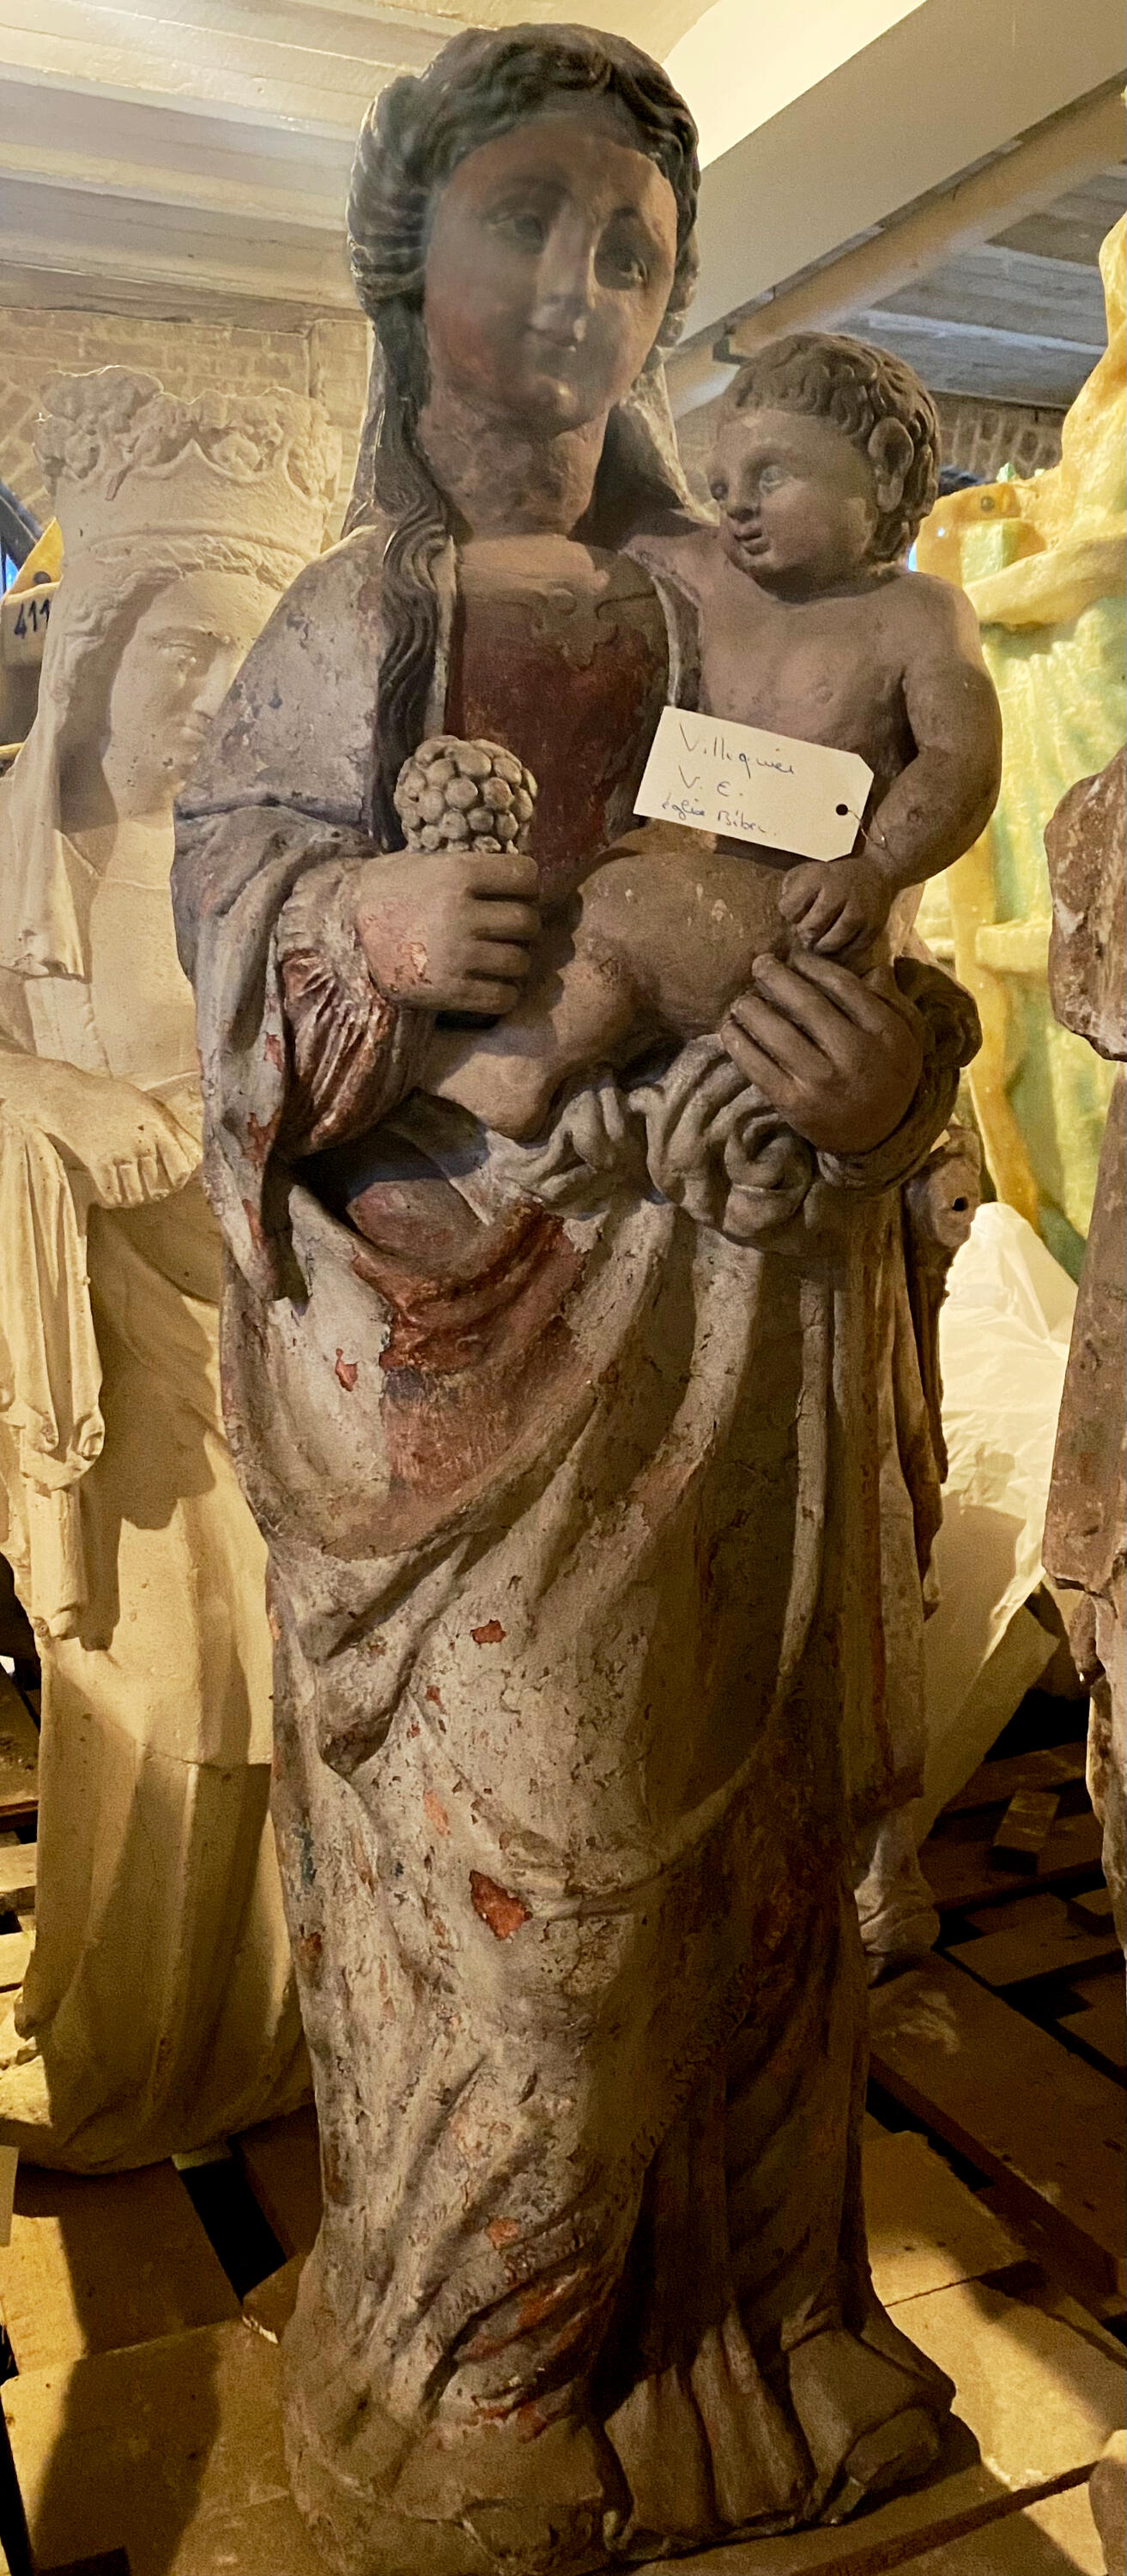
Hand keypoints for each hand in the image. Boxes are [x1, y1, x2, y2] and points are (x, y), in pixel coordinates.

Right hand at [0, 1055, 200, 1205]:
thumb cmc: (111, 1098)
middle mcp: (142, 1143)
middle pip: (159, 1187)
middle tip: (147, 1187)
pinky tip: (111, 1191)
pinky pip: (113, 1197)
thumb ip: (169, 1129)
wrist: (69, 1097)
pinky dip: (113, 1200)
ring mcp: (119, 1154)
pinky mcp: (98, 1164)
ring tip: (129, 1190)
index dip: (179, 1179)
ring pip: (136, 1197)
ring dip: (134, 1198)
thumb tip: (195, 1153)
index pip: (182, 1168)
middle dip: (155, 1191)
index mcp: (158, 1127)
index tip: (172, 1180)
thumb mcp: (146, 1105)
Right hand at [354, 846, 539, 1015]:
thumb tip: (520, 879)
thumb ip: (472, 869)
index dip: (527, 886)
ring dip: (513, 961)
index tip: (516, 894)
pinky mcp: (450, 991)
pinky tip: (488, 983)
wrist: (343, 933)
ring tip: (495, 958)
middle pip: (527, 922)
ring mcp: (458, 956)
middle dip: (522, 926)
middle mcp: (462, 914)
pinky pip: (504, 997)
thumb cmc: (388, 892)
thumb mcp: (427, 863)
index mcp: (459, 874)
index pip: (526, 876)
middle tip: (506, 930)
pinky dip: (503, 992)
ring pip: (520, 961)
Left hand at [720, 953, 923, 1155]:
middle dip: (776, 978)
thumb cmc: (890, 1075)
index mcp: (884, 1031)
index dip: (812, 966)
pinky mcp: (795, 1104)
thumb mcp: (907, 1036)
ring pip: (776, 1033)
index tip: (794, 957)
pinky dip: (738, 1044)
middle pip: (806, 1004)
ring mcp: (822, 1081)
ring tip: (740, 999)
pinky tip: (729, 1029)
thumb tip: (873, 966)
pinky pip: (758, 1067)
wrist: (880, 1137)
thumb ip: (892, 1000)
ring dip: (751, 1009)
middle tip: (759, 965)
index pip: (842, 986)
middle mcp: (854, 1054)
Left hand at [778, 852, 891, 965]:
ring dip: (820, 947)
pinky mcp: (872, 929)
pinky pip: (849, 953)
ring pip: (830, 944)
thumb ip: (790, 890)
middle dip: (804, 934)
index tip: (797, 913)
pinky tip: (835, 945)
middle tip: (807, 932)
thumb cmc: (834, 878)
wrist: (876, 874)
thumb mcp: (808, 872)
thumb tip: (785, 918)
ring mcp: (859, 912)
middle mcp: (840, 893)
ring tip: (819, 941)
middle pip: (810, 929)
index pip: (789, 908)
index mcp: (819, 877)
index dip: (790, 914)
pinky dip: (838, 954)